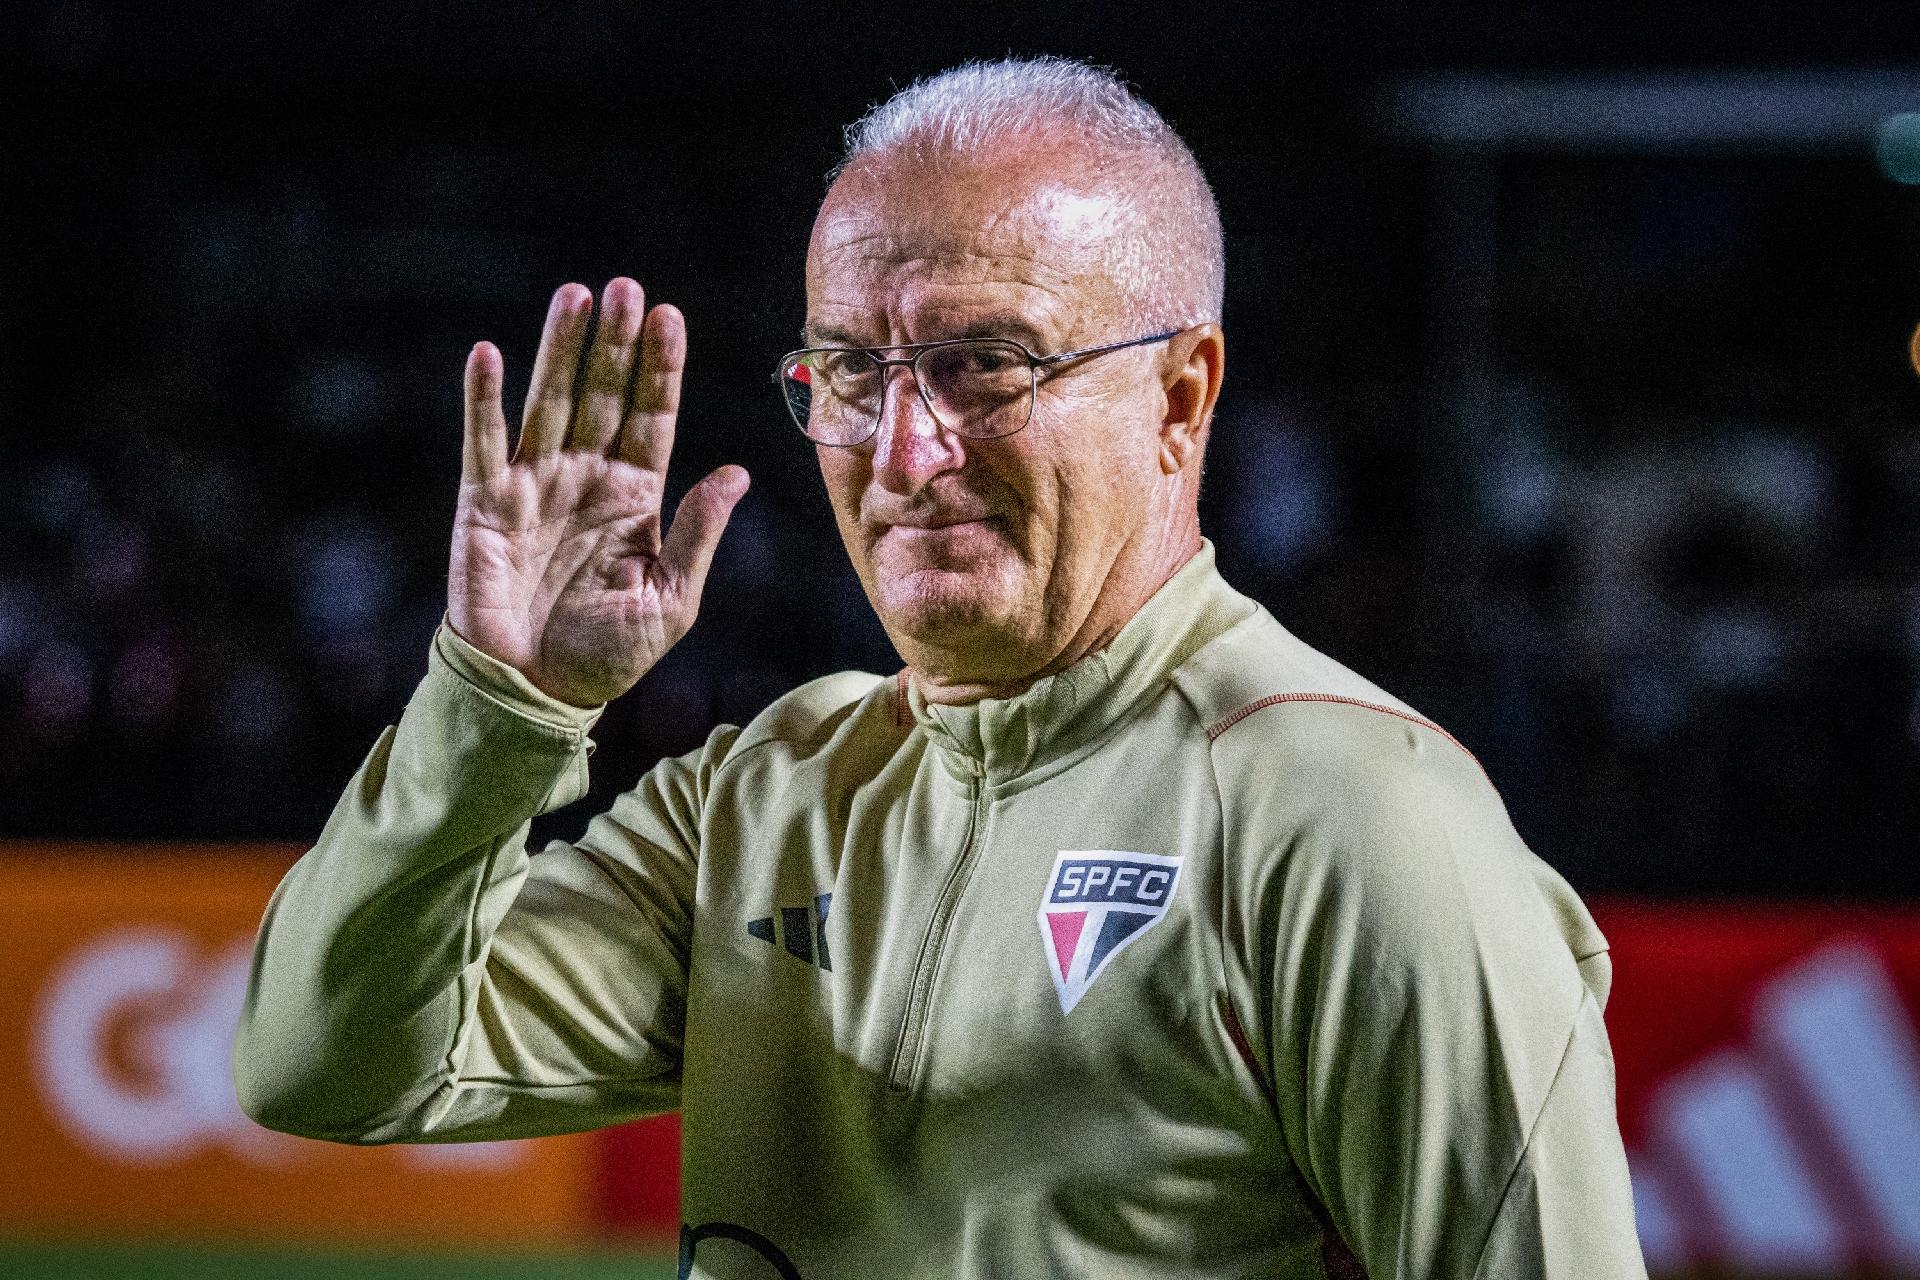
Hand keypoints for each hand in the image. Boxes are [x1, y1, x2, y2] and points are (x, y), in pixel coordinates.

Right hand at [448, 279, 747, 707]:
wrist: (536, 691)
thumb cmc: (605, 654)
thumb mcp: (671, 600)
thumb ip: (697, 532)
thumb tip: (735, 473)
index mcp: (633, 497)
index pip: (651, 418)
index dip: (660, 369)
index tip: (670, 318)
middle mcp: (585, 478)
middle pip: (603, 396)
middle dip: (615, 344)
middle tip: (626, 287)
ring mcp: (535, 485)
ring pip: (549, 402)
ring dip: (560, 349)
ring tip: (576, 296)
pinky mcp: (485, 503)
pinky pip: (484, 442)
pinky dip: (483, 398)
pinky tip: (488, 353)